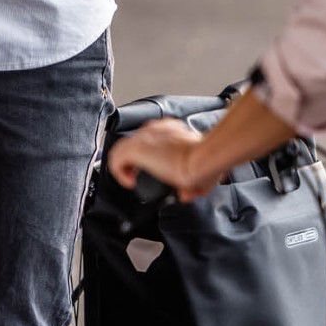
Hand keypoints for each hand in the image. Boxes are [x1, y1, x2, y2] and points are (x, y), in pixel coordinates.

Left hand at [106, 117, 221, 203]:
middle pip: (137, 144)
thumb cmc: (209, 163)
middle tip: (139, 176)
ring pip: (124, 149)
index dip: (152, 156)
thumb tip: (186, 194)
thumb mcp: (203, 174)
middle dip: (137, 163)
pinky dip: (119, 172)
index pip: (154, 140)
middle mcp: (157, 130)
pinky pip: (116, 158)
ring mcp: (146, 137)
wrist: (204, 159)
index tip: (157, 170)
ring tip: (131, 179)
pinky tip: (129, 182)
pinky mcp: (137, 148)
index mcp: (174, 131)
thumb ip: (193, 184)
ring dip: (126, 166)